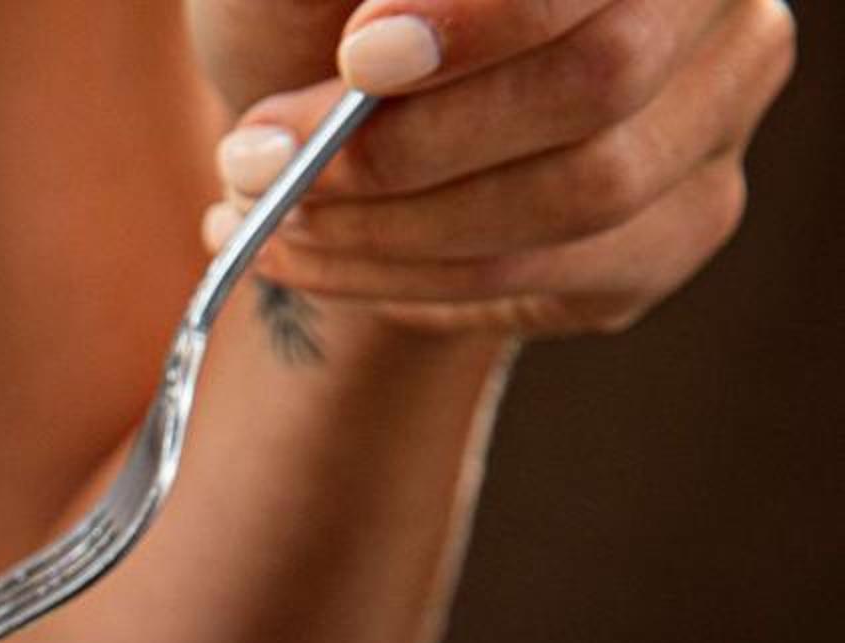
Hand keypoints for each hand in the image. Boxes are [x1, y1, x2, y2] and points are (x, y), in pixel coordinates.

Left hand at [196, 0, 795, 339]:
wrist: (329, 95)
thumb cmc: (322, 6)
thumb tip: (380, 33)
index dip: (488, 18)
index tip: (361, 59)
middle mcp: (721, 13)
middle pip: (599, 83)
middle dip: (409, 142)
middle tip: (259, 163)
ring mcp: (713, 127)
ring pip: (577, 197)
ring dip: (388, 224)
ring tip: (265, 217)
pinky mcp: (671, 233)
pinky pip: (545, 277)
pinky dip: (399, 278)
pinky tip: (310, 257)